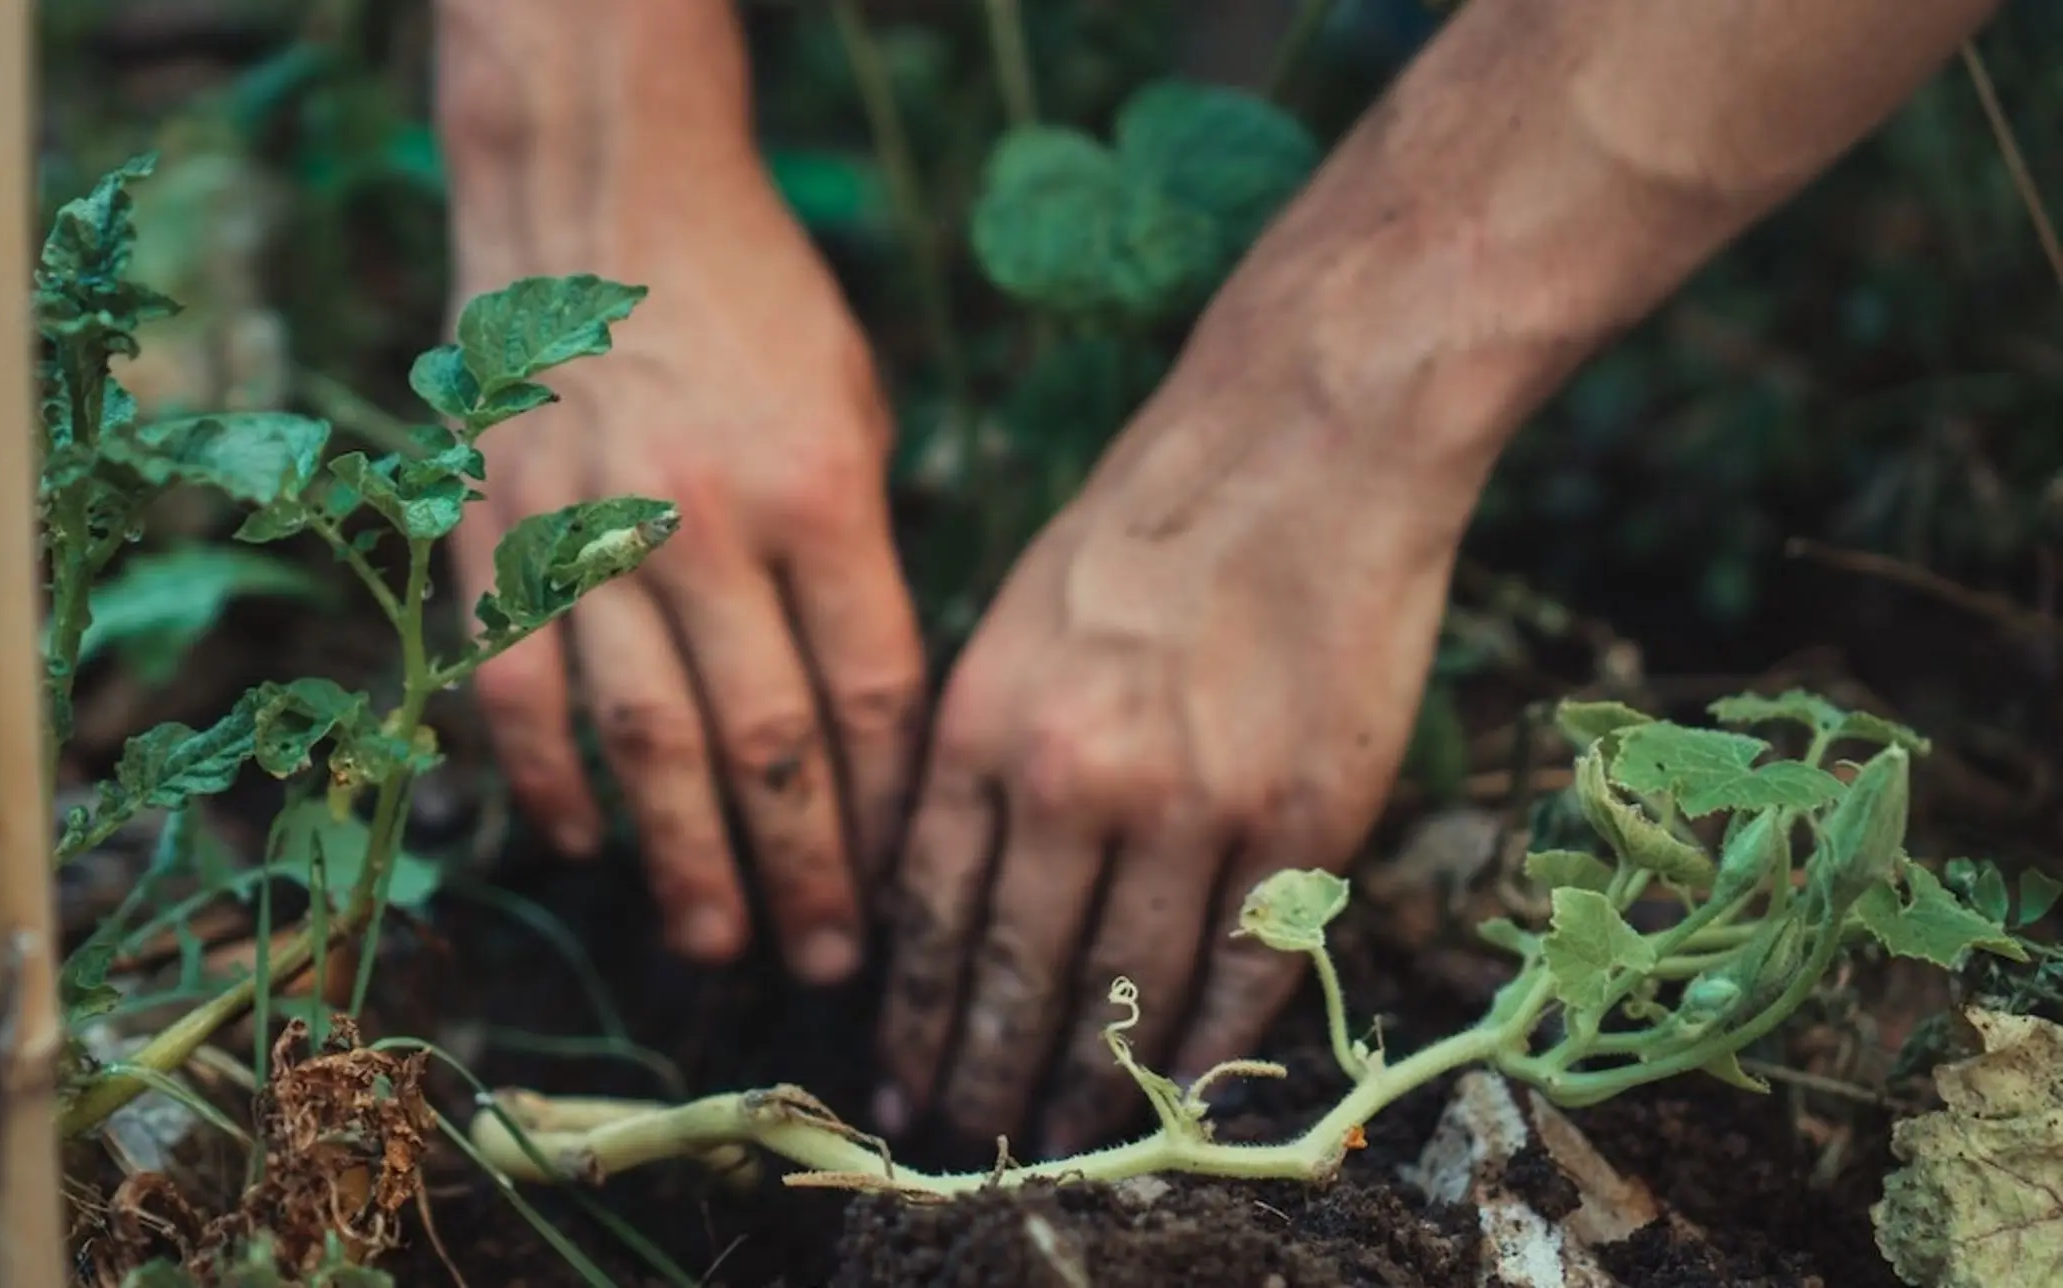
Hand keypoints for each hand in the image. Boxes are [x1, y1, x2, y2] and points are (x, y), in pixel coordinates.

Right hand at [448, 161, 924, 984]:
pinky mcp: (498, 536)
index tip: (905, 888)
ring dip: (682, 861)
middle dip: (804, 873)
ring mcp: (590, 534)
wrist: (598, 200)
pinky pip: (521, 690)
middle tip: (825, 966)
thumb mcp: (854, 408)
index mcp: (821, 491)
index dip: (888, 810)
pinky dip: (551, 781)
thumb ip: (862, 555)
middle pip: (766, 745)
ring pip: (643, 742)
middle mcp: (706, 524)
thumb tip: (872, 720)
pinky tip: (586, 846)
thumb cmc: (753, 308)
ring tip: (717, 943)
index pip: (869, 694)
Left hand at [872, 354, 1486, 1155]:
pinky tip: (1182, 1093)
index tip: (900, 1080)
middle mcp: (1074, 778)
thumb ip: (974, 757)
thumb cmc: (1147, 521)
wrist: (1305, 439)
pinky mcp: (1304, 818)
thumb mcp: (1011, 622)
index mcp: (983, 723)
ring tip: (1063, 1135)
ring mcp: (1195, 805)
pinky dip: (1211, 1048)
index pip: (929, 915)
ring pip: (1128, 993)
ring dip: (1091, 1083)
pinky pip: (1246, 972)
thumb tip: (936, 893)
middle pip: (1016, 974)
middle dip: (984, 1072)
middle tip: (968, 1136)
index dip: (915, 1016)